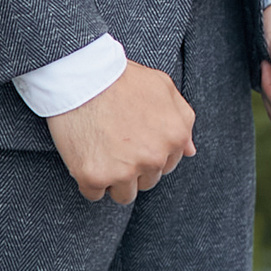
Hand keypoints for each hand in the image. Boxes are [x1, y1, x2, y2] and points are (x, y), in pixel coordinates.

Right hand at [47, 60, 196, 204]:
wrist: (81, 75)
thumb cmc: (121, 77)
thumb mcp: (162, 87)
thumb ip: (182, 118)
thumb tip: (189, 151)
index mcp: (174, 137)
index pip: (166, 166)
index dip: (147, 152)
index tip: (131, 138)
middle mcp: (153, 158)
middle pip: (146, 182)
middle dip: (132, 166)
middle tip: (114, 141)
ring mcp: (124, 170)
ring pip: (123, 195)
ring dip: (113, 179)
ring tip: (100, 151)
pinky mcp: (94, 176)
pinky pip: (94, 194)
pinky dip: (88, 180)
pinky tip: (84, 156)